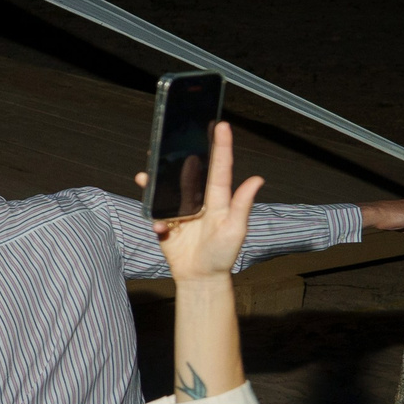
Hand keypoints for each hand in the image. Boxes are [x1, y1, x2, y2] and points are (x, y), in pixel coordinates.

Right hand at [142, 122, 260, 282]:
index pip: (220, 168)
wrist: (201, 278)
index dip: (221, 146)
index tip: (221, 125)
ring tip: (146, 175)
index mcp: (218, 199)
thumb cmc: (223, 254)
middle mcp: (198, 201)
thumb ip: (242, 204)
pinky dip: (155, 219)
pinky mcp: (165, 224)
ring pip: (165, 190)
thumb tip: (257, 180)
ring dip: (155, 182)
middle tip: (168, 141)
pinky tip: (160, 227)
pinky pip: (155, 215)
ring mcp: (180, 211)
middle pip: (186, 173)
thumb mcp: (236, 229)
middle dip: (177, 156)